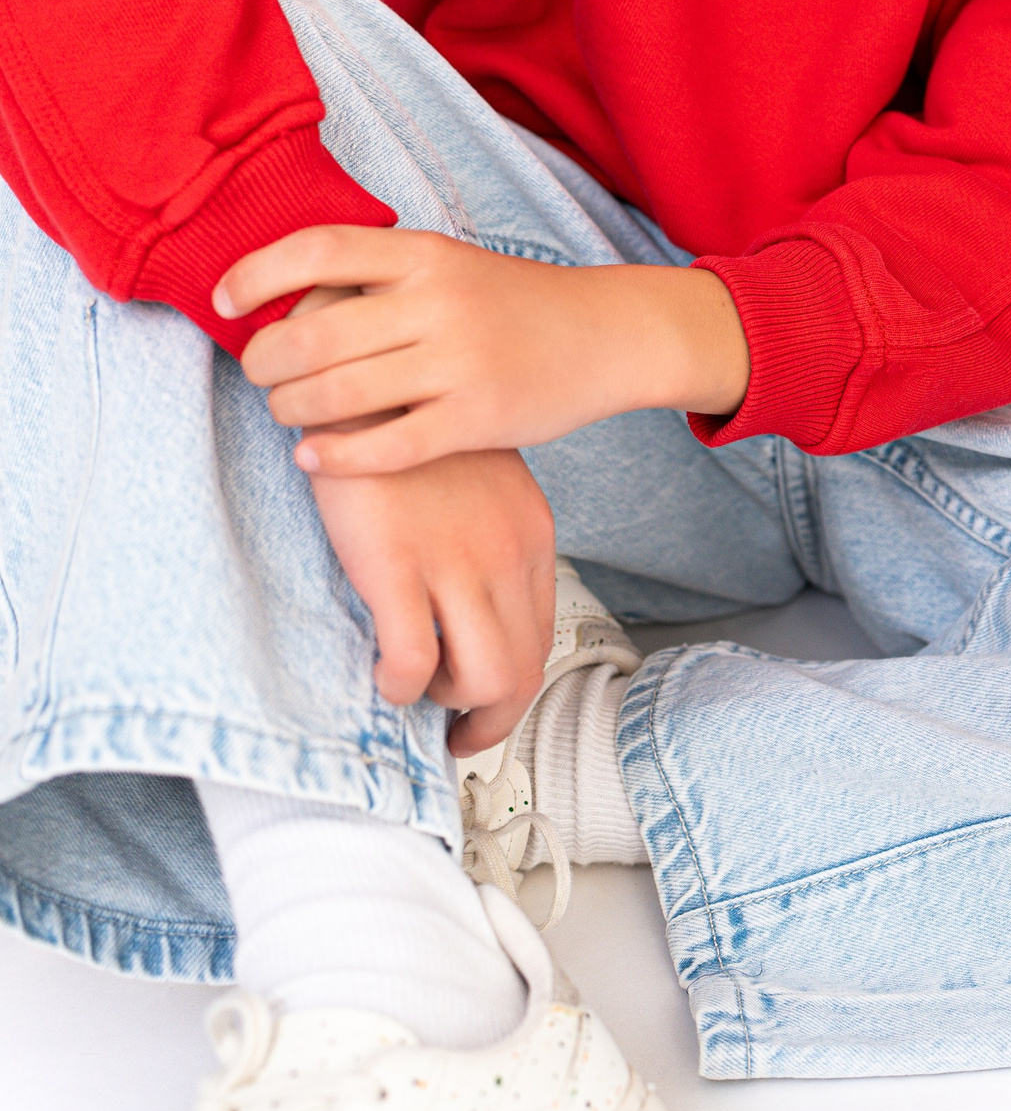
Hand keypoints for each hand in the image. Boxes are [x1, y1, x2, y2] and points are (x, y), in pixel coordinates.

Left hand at [222, 226, 749, 474]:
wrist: (605, 334)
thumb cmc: (512, 302)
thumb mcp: (450, 263)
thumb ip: (380, 274)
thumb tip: (281, 291)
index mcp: (426, 253)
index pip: (319, 249)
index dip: (257, 273)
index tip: (224, 300)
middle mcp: (439, 302)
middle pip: (313, 334)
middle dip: (265, 361)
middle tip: (258, 372)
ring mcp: (459, 363)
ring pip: (339, 395)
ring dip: (291, 410)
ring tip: (286, 412)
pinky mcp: (477, 419)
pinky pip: (385, 448)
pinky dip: (335, 456)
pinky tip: (314, 457)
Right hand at [309, 446, 555, 755]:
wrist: (369, 374)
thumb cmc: (414, 429)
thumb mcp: (479, 482)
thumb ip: (488, 536)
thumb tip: (475, 601)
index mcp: (529, 533)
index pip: (540, 636)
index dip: (512, 686)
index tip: (481, 705)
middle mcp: (506, 553)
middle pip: (521, 671)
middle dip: (489, 720)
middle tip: (454, 735)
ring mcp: (456, 561)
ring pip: (482, 680)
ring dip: (448, 708)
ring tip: (415, 694)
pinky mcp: (397, 565)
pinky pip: (412, 663)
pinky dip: (399, 688)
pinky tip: (381, 675)